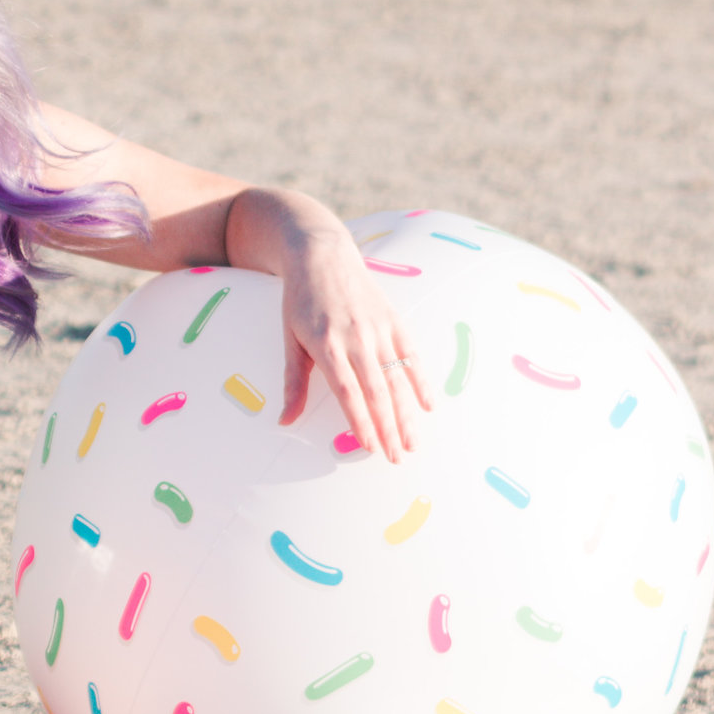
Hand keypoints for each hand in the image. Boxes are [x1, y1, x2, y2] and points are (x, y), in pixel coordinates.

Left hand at [268, 204, 431, 462]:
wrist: (321, 255)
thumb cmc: (300, 300)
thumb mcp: (290, 338)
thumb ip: (293, 381)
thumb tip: (285, 421)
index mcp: (326, 345)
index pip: (347, 392)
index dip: (360, 421)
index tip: (368, 447)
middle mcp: (356, 338)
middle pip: (376, 391)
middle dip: (388, 428)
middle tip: (396, 458)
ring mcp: (378, 329)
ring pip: (397, 378)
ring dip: (406, 413)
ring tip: (411, 443)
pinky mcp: (394, 320)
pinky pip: (411, 355)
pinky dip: (421, 380)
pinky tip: (428, 405)